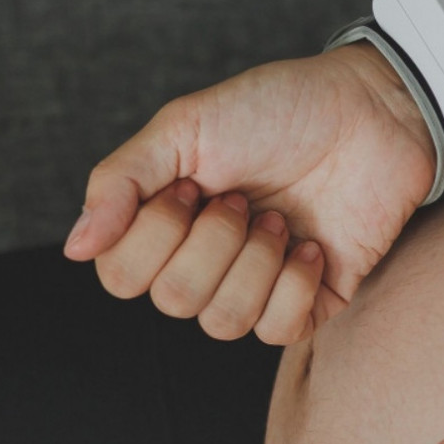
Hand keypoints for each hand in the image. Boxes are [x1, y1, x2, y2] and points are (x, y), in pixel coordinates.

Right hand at [66, 44, 435, 339]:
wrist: (368, 114)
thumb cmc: (278, 111)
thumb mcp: (184, 128)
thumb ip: (120, 183)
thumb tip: (75, 248)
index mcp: (169, 225)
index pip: (121, 277)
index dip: (152, 238)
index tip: (189, 186)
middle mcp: (208, 262)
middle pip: (174, 301)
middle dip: (212, 243)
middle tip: (245, 198)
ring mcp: (259, 286)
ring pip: (224, 323)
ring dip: (254, 263)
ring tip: (281, 219)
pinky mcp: (310, 304)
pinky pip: (278, 332)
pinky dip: (294, 286)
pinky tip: (313, 247)